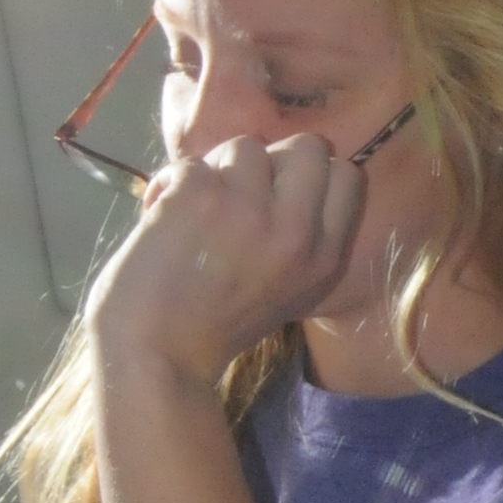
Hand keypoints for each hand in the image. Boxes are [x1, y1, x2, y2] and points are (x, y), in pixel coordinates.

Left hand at [88, 131, 364, 379]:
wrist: (155, 357)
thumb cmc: (213, 327)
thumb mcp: (289, 292)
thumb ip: (302, 239)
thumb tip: (285, 175)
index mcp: (325, 259)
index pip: (346, 176)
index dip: (309, 177)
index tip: (277, 199)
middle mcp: (298, 232)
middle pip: (307, 147)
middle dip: (269, 161)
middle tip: (238, 196)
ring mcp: (249, 211)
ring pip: (245, 146)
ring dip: (215, 171)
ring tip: (195, 209)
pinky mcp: (200, 198)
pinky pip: (191, 163)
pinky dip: (170, 185)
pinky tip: (160, 217)